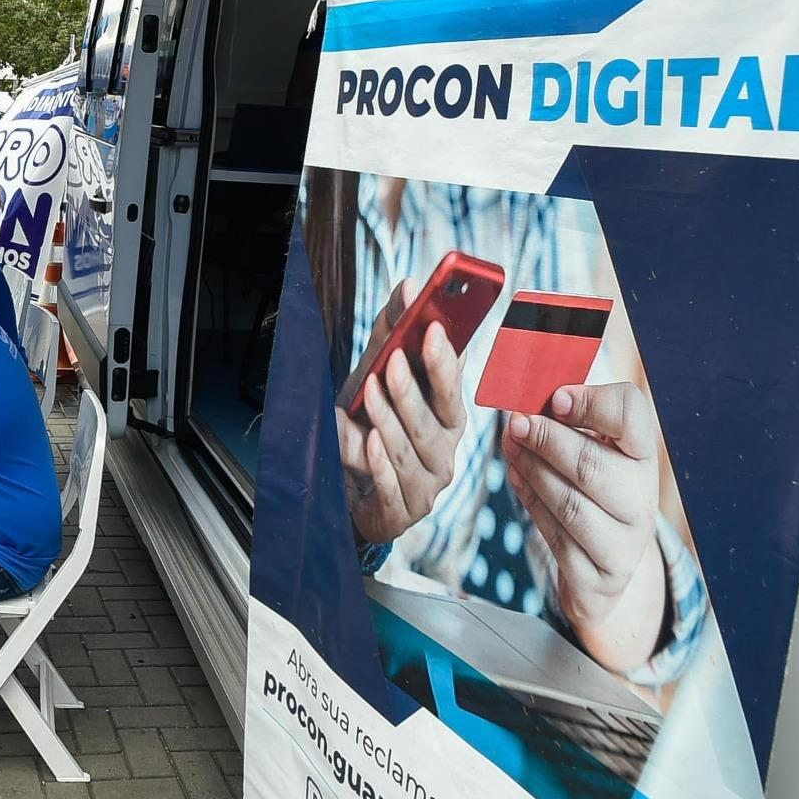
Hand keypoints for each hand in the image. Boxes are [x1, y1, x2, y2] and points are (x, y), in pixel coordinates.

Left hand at [336, 280, 466, 544]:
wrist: (344, 488)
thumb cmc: (365, 425)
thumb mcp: (373, 375)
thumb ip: (392, 334)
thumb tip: (409, 287)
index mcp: (446, 418)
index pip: (453, 388)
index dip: (445, 360)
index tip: (434, 328)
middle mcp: (444, 451)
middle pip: (434, 419)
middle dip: (412, 387)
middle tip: (392, 358)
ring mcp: (426, 485)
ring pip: (408, 448)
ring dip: (387, 418)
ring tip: (367, 392)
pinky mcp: (403, 511)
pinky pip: (392, 486)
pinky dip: (379, 463)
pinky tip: (367, 441)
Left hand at [501, 382, 663, 666]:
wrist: (607, 564)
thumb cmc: (592, 486)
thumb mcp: (591, 444)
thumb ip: (567, 415)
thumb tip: (526, 389)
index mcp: (642, 456)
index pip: (633, 419)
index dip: (594, 404)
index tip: (558, 398)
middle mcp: (641, 500)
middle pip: (593, 467)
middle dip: (546, 441)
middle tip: (514, 421)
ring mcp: (624, 542)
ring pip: (570, 505)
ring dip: (531, 471)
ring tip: (509, 447)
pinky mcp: (599, 576)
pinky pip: (556, 538)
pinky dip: (530, 504)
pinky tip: (517, 478)